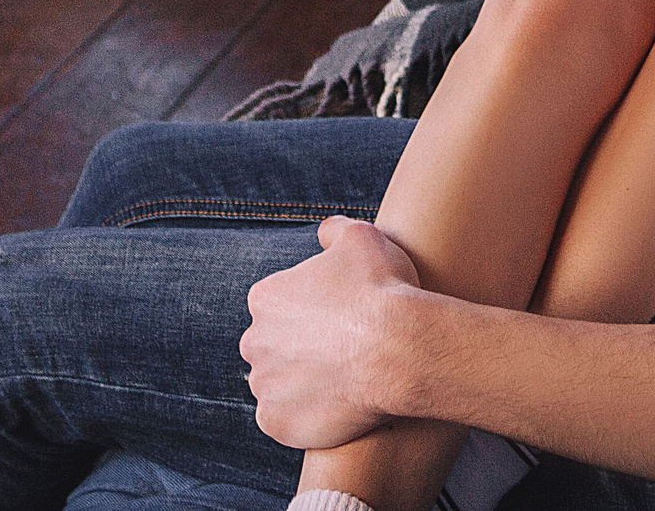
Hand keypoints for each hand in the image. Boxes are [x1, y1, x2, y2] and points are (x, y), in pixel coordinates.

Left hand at [243, 216, 423, 450]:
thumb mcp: (362, 238)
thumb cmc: (383, 290)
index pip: (278, 306)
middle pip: (273, 346)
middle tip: (340, 352)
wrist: (399, 349)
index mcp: (266, 297)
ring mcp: (264, 385)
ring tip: (341, 381)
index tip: (339, 320)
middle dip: (299, 349)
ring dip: (300, 384)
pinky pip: (282, 420)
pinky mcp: (277, 422)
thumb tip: (325, 233)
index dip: (312, 313)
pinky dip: (302, 417)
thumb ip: (335, 232)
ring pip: (277, 384)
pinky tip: (332, 407)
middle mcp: (254, 340)